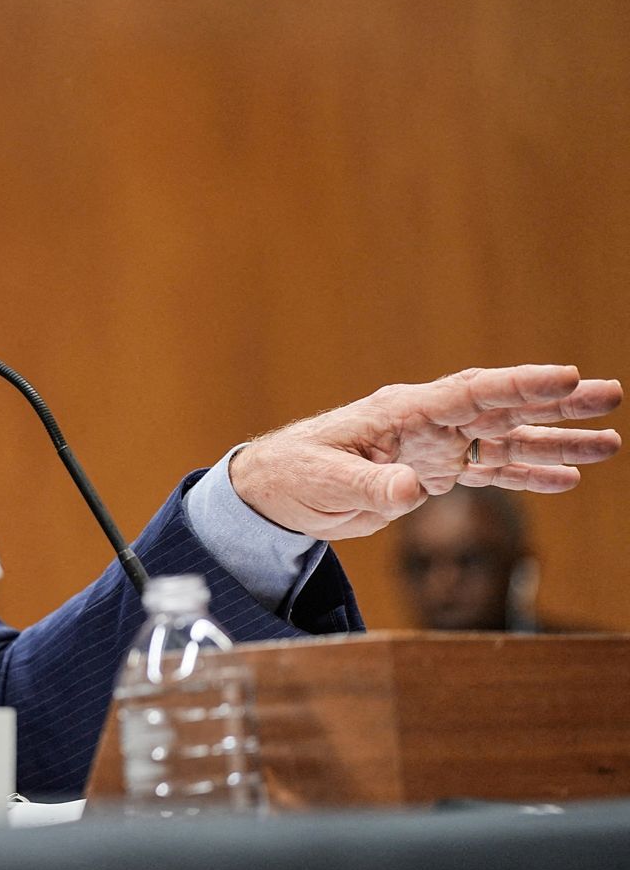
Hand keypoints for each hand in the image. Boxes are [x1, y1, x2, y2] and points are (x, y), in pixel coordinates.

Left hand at [230, 365, 621, 540]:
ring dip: (555, 444)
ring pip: (504, 442)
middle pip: (500, 409)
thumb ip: (370, 485)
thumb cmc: (291, 474)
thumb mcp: (324, 481)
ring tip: (609, 443)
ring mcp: (433, 448)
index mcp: (401, 413)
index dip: (517, 385)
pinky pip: (489, 472)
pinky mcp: (431, 474)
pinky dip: (526, 476)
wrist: (274, 493)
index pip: (469, 393)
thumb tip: (410, 490)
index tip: (566, 376)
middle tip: (610, 394)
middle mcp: (425, 425)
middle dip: (555, 403)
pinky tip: (565, 480)